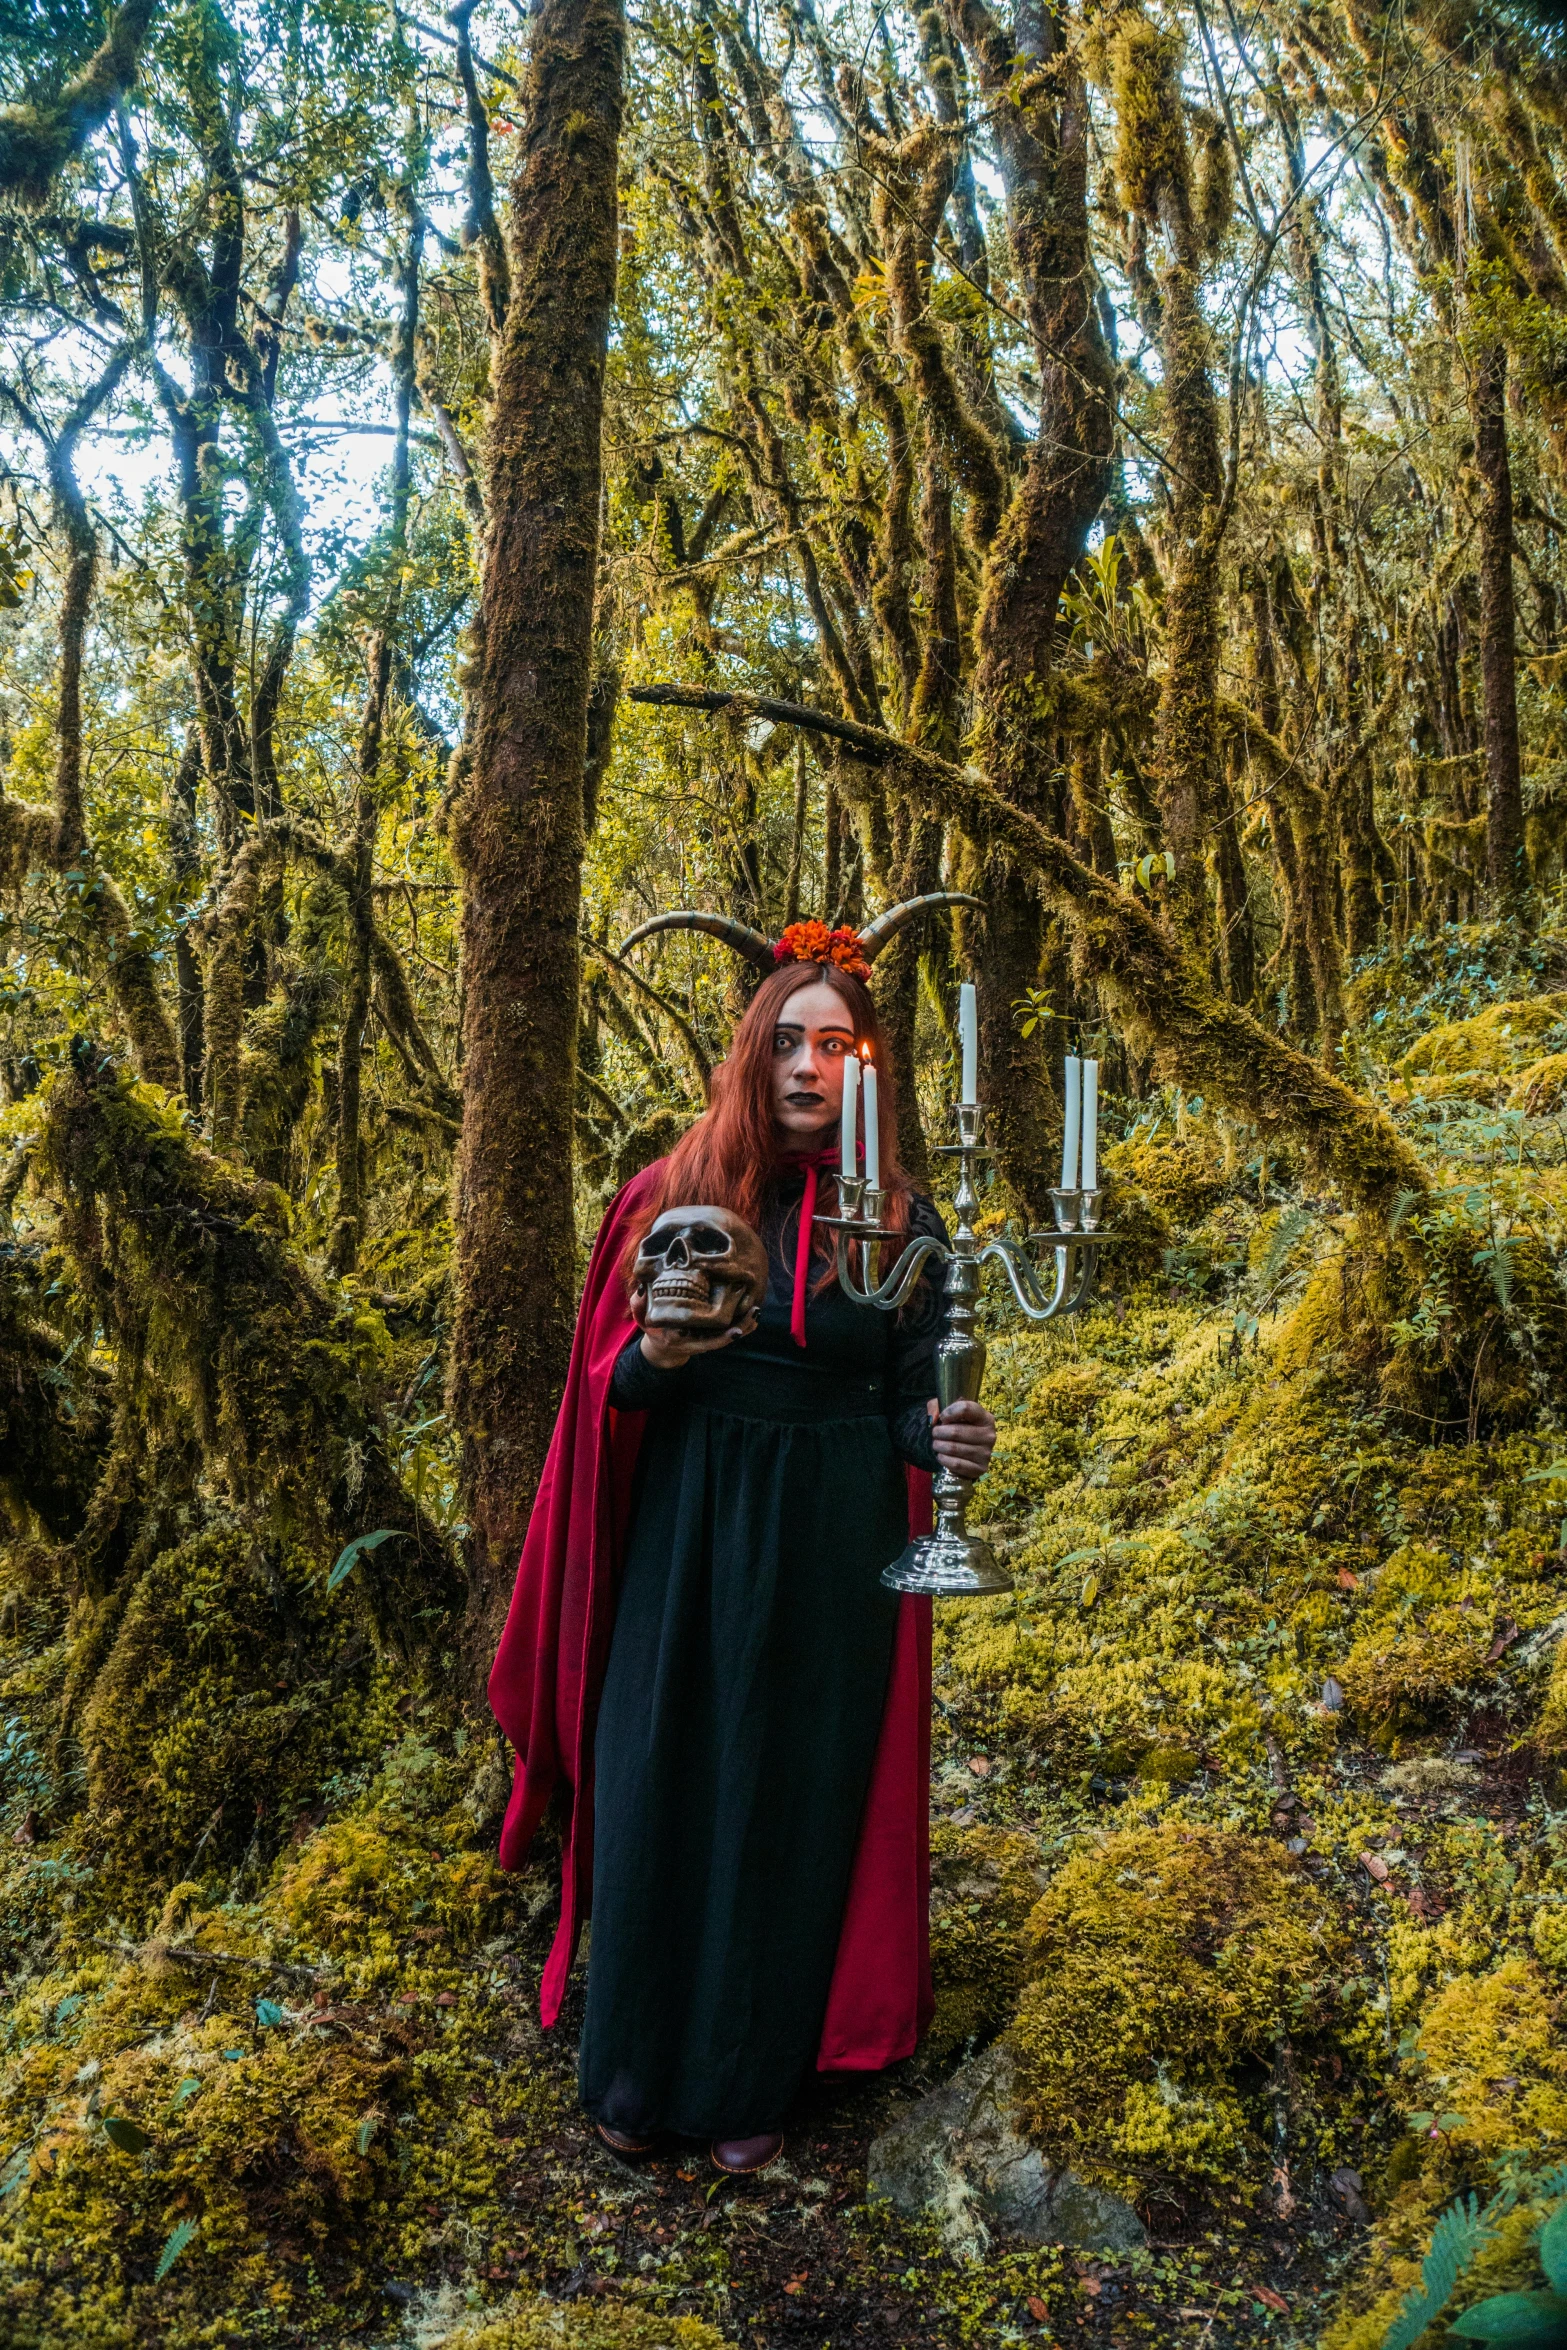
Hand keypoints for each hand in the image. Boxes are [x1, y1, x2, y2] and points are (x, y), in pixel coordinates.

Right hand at [639, 1311, 758, 1370]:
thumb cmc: (654, 1328)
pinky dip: (742, 1324)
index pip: (703, 1341)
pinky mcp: (711, 1334)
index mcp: (680, 1339)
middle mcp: (696, 1341)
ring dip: (745, 1324)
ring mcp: (705, 1339)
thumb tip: (642, 1289)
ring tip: (757, 1311)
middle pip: (723, 1338)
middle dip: (740, 1327)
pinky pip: (729, 1330)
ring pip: (729, 1335)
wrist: (662, 1346)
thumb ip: (639, 1305)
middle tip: (754, 1312)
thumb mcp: (642, 1318)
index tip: (735, 1331)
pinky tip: (753, 1314)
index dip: (721, 1338)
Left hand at [927, 1396, 996, 1479]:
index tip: (941, 1418)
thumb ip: (936, 1407)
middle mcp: (989, 1435)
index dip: (949, 1412)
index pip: (966, 1409)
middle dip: (938, 1432)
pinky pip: (956, 1464)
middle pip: (956, 1431)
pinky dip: (944, 1460)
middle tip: (935, 1434)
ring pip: (954, 1448)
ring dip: (939, 1446)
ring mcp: (986, 1453)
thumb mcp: (947, 1412)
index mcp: (985, 1418)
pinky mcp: (980, 1468)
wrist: (964, 1452)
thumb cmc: (957, 1428)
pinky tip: (941, 1456)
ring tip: (937, 1445)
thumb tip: (933, 1418)